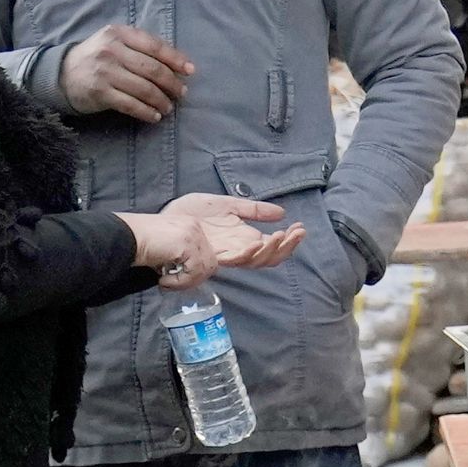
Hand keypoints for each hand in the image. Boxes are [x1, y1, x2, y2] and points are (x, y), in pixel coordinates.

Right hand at [60, 27, 194, 124]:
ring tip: (168, 107)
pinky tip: (154, 116)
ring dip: (161, 101)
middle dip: (171, 83)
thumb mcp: (115, 42)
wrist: (62, 74)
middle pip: (152, 69)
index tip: (190, 71)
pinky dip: (146, 112)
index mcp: (119, 34)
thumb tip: (176, 64)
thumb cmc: (96, 58)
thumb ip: (140, 47)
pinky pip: (130, 104)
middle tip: (181, 93)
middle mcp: (112, 50)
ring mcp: (105, 72)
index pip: (154, 46)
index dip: (175, 59)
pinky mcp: (100, 93)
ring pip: (144, 88)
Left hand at [126, 193, 299, 287]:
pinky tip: (258, 242)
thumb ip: (253, 210)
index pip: (272, 246)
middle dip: (286, 247)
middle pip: (269, 258)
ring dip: (272, 249)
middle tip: (297, 233)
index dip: (289, 240)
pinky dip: (249, 253)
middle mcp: (238, 250)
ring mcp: (226, 254)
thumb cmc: (192, 213)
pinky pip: (234, 259)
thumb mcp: (228, 205)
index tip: (300, 227)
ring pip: (255, 261)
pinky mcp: (213, 255)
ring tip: (282, 235)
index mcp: (243, 238)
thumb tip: (281, 213)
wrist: (167, 218)